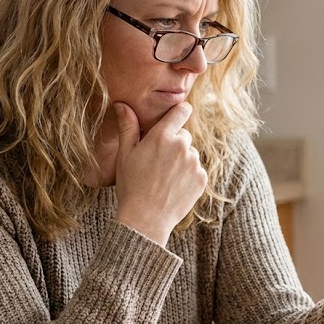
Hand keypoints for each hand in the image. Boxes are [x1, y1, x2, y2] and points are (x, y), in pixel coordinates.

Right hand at [113, 102, 206, 245]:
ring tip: (164, 178)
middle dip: (174, 143)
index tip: (175, 117)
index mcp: (162, 137)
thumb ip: (128, 127)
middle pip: (184, 135)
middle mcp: (182, 146)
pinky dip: (188, 175)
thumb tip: (122, 104)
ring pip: (190, 153)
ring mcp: (194, 163)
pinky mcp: (201, 178)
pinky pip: (197, 170)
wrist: (145, 219)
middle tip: (158, 161)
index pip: (182, 110)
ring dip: (181, 160)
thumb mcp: (124, 155)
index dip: (179, 112)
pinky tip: (173, 186)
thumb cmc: (131, 185)